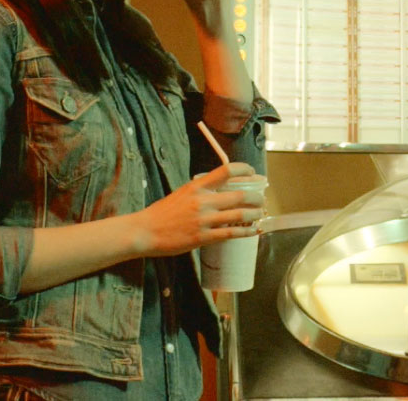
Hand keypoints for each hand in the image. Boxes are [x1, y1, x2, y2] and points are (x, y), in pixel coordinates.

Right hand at [131, 162, 264, 256]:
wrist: (145, 231)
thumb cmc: (162, 213)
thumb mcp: (182, 193)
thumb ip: (202, 191)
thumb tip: (221, 190)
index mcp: (197, 186)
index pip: (226, 170)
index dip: (244, 169)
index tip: (252, 172)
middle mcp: (203, 201)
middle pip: (240, 195)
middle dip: (256, 197)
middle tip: (261, 199)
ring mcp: (204, 220)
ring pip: (239, 215)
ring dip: (255, 214)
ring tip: (260, 214)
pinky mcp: (203, 237)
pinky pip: (231, 233)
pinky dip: (246, 232)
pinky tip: (253, 230)